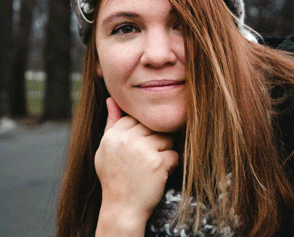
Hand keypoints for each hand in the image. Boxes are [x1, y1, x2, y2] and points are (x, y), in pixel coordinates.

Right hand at [94, 97, 178, 235]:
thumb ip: (110, 123)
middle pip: (153, 126)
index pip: (136, 118)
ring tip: (153, 165)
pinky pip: (174, 154)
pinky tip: (159, 174)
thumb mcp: (105, 149)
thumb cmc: (114, 177)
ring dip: (164, 151)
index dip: (143, 132)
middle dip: (155, 140)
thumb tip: (111, 100)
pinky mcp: (157, 163)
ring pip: (166, 138)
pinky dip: (171, 165)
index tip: (142, 145)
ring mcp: (142, 150)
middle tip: (148, 156)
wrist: (122, 208)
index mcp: (114, 135)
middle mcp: (127, 139)